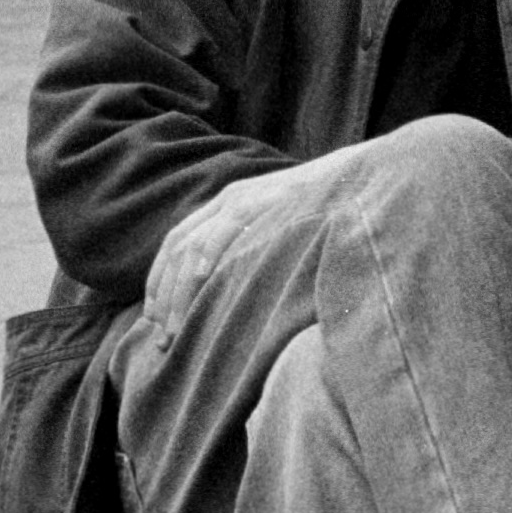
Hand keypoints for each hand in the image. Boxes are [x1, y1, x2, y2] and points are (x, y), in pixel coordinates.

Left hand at [141, 156, 344, 332]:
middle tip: (162, 335)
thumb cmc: (326, 213)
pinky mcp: (258, 201)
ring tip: (176, 329)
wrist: (356, 178)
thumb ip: (258, 248)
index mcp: (229, 204)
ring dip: (178, 293)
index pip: (178, 241)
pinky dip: (205, 259)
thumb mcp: (283, 229)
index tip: (155, 317)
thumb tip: (242, 291)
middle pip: (177, 246)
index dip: (160, 280)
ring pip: (191, 246)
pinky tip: (199, 284)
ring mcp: (242, 199)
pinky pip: (221, 231)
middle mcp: (228, 199)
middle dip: (163, 294)